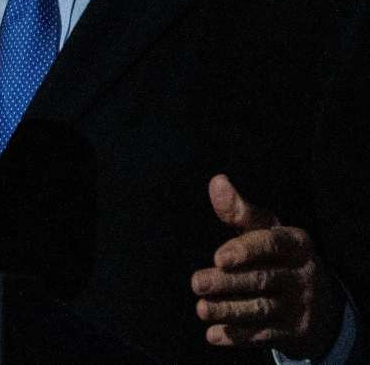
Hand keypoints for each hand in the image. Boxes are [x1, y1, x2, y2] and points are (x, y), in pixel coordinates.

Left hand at [191, 173, 343, 358]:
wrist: (321, 301)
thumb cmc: (281, 255)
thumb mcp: (268, 230)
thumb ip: (241, 211)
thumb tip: (217, 181)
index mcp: (297, 244)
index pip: (273, 244)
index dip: (246, 251)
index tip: (218, 257)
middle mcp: (302, 275)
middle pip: (261, 279)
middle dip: (227, 283)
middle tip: (196, 282)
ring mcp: (300, 306)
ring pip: (261, 309)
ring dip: (229, 310)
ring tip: (201, 308)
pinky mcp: (294, 332)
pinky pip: (264, 335)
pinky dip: (238, 336)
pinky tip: (213, 335)